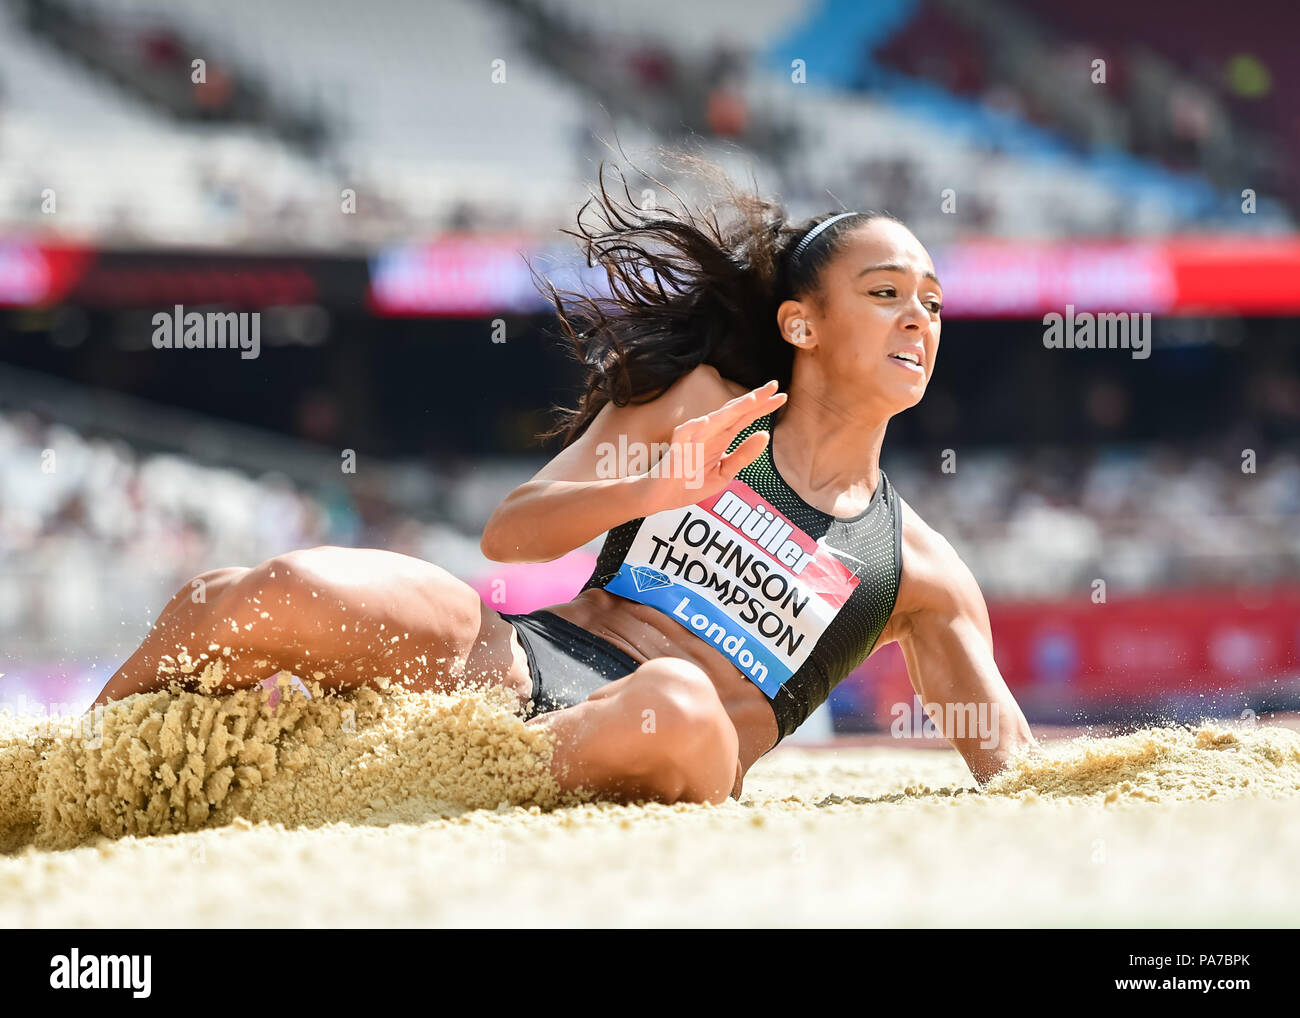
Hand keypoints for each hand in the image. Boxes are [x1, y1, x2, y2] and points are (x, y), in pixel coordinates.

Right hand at [639, 379, 786, 513]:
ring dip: (732, 409)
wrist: (659, 497)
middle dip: (754, 400)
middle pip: (734, 413)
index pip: (746, 419)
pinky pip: (684, 434)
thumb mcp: (725, 473)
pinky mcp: (676, 449)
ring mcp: (692, 440)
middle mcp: (709, 434)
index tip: (783, 397)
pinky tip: (707, 419)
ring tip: (751, 400)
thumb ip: (743, 455)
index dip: (764, 408)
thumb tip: (765, 435)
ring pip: (714, 420)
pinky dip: (694, 426)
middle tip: (774, 386)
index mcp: (721, 439)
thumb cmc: (689, 484)